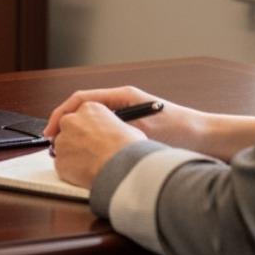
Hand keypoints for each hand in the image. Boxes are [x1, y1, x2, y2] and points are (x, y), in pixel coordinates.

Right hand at [45, 85, 196, 147]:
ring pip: (92, 123)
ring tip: (67, 152)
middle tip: (54, 146)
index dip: (61, 113)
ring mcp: (126, 116)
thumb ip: (119, 129)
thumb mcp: (145, 127)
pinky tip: (90, 157)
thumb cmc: (180, 128)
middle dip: (65, 126)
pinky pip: (104, 134)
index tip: (51, 130)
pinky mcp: (131, 131)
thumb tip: (91, 137)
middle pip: (83, 110)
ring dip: (78, 135)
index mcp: (122, 96)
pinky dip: (92, 143)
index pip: (81, 99)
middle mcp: (122, 104)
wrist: (204, 137)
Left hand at [51, 101, 145, 187]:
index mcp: (89, 108)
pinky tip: (85, 173)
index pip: (79, 112)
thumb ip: (113, 125)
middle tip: (86, 149)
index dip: (82, 124)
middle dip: (73, 137)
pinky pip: (63, 165)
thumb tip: (114, 133)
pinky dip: (71, 169)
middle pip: (66, 127)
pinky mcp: (60, 160)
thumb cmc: (128, 148)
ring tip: (90, 163)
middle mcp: (72, 121)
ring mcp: (63, 140)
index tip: (83, 132)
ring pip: (63, 146)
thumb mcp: (127, 126)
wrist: (122, 169)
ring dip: (72, 153)